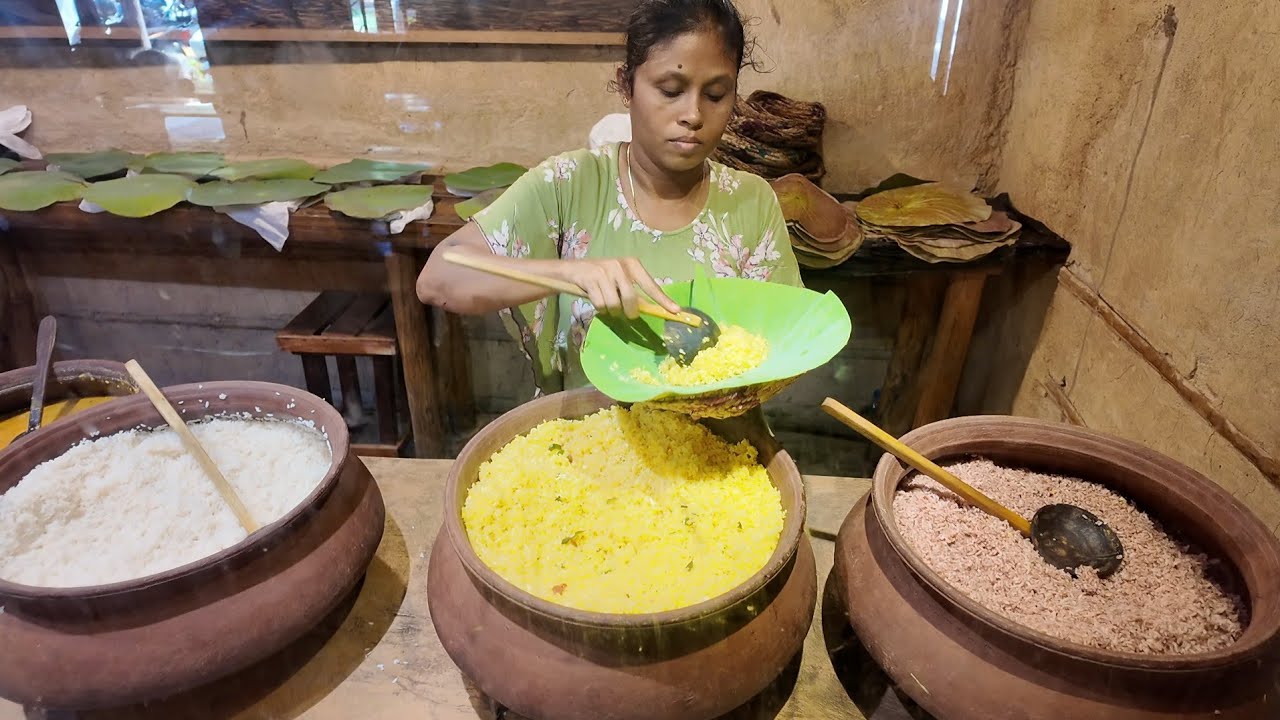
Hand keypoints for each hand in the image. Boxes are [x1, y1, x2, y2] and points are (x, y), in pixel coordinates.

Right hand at [554, 257, 680, 318]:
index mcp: (632, 264)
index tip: (676, 311)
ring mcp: (605, 271)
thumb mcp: (619, 279)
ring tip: (604, 302)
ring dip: (610, 310)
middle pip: (631, 300)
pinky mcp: (591, 279)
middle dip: (628, 312)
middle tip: (623, 313)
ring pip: (614, 305)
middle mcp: (620, 265)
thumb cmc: (600, 278)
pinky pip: (600, 304)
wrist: (572, 270)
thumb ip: (633, 290)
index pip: (650, 285)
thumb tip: (651, 309)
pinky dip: (598, 307)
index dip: (663, 300)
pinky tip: (594, 297)